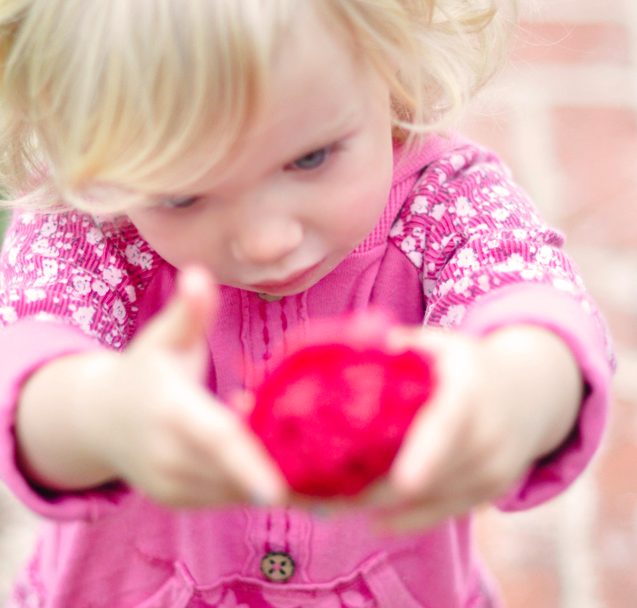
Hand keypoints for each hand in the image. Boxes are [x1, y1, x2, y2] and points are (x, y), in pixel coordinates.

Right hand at [17, 267, 286, 507]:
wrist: (101, 418)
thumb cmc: (144, 370)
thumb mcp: (164, 337)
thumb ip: (189, 311)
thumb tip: (198, 273)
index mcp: (170, 411)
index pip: (215, 439)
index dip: (247, 463)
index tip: (279, 489)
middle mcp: (167, 456)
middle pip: (232, 473)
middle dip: (277, 468)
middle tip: (320, 454)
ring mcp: (169, 484)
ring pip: (231, 491)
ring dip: (269, 475)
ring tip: (297, 445)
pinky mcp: (176, 500)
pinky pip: (223, 499)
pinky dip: (251, 484)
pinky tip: (269, 458)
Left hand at [288, 324, 581, 529]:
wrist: (531, 391)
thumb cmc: (469, 364)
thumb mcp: (440, 345)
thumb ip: (398, 348)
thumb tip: (347, 351)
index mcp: (469, 393)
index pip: (448, 426)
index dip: (427, 453)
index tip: (404, 481)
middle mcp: (488, 435)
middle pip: (430, 475)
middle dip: (375, 489)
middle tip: (322, 496)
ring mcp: (494, 468)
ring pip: (432, 499)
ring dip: (382, 505)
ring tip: (333, 506)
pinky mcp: (491, 491)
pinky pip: (445, 513)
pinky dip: (408, 519)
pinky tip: (375, 521)